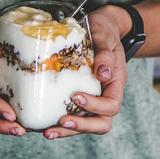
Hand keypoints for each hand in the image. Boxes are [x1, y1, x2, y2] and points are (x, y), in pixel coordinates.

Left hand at [44, 5, 128, 139]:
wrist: (101, 26)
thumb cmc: (104, 30)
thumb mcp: (105, 36)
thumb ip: (105, 54)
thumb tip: (103, 74)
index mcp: (115, 83)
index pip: (111, 105)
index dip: (95, 106)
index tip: (76, 97)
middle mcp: (105, 94)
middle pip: (101, 123)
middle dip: (81, 127)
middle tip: (60, 124)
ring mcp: (93, 98)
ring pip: (86, 124)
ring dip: (68, 131)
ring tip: (47, 132)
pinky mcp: (80, 98)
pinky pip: (74, 116)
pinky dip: (60, 123)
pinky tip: (43, 124)